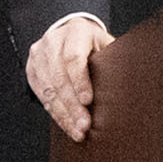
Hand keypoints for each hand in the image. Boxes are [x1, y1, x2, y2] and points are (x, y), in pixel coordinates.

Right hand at [26, 16, 113, 141]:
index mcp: (75, 31)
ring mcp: (39, 55)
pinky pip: (41, 96)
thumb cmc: (92, 42)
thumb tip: (131, 79)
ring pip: (48, 90)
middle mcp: (53, 41)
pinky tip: (66, 124)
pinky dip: (55, 113)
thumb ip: (114, 57)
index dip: (80, 81)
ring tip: (77, 130)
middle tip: (84, 125)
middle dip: (72, 105)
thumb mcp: (105, 43)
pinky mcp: (31, 70)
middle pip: (59, 77)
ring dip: (63, 114)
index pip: (73, 57)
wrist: (69, 34)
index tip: (88, 101)